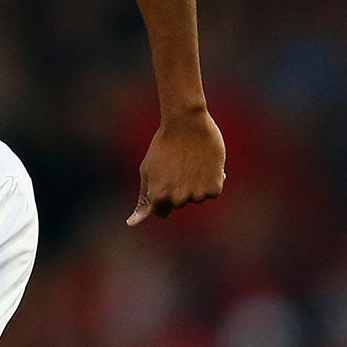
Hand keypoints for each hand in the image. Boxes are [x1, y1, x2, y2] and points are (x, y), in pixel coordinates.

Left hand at [127, 105, 226, 225]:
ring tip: (193, 162)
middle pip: (180, 203)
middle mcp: (177, 200)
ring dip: (197, 184)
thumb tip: (132, 224)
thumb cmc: (163, 146)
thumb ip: (144, 199)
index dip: (164, 194)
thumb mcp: (147, 172)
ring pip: (198, 197)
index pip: (162, 211)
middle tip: (179, 166)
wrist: (186, 122)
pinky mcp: (214, 188)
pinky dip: (212, 179)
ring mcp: (197, 195)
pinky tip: (206, 163)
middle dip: (180, 189)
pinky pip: (213, 191)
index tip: (167, 180)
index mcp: (158, 197)